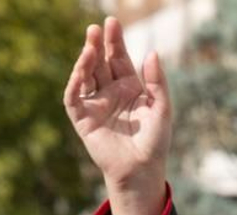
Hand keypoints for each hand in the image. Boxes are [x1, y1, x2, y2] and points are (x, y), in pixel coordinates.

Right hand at [64, 18, 171, 214]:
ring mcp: (95, 104)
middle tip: (97, 27)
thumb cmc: (154, 142)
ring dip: (86, 59)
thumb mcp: (162, 109)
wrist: (142, 170)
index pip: (119, 59)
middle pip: (101, 63)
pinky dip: (76, 81)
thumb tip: (152, 53)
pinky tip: (82, 68)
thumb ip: (157, 82)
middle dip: (99, 44)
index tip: (112, 23)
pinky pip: (74, 96)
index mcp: (129, 88)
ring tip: (90, 43)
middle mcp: (110, 92)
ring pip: (86, 75)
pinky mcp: (82, 118)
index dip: (115, 42)